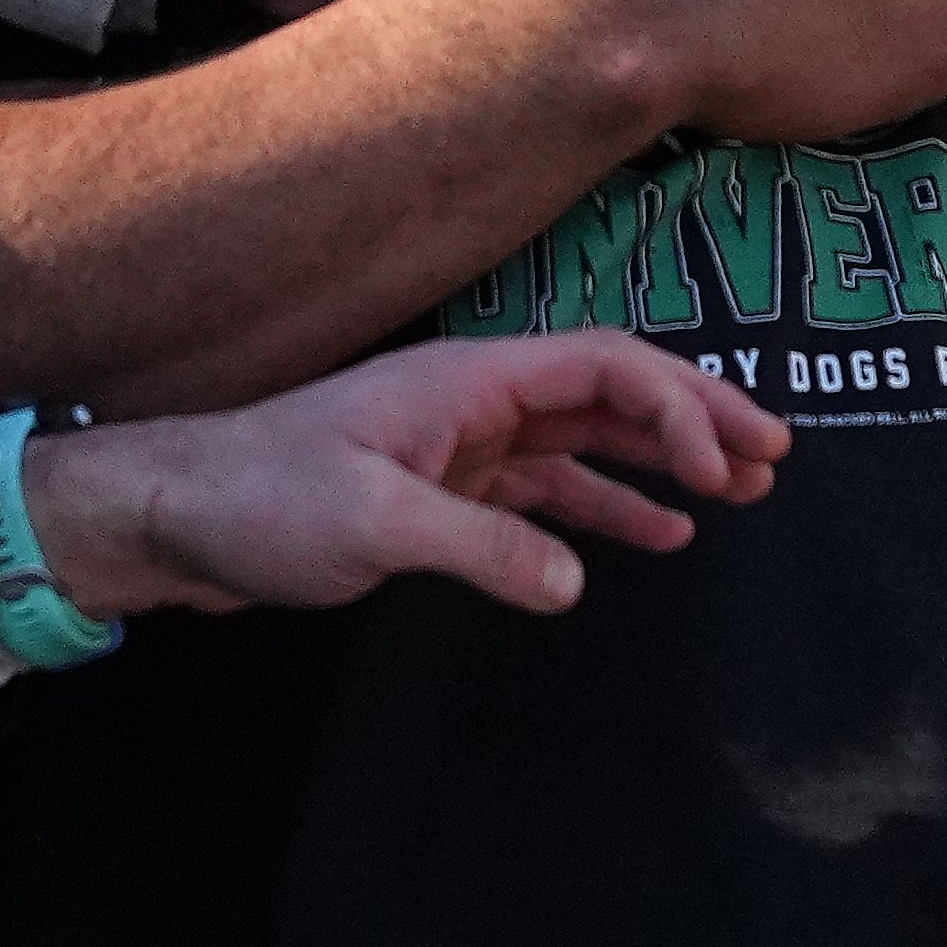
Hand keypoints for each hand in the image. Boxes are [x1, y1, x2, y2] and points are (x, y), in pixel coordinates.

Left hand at [20, 331, 790, 618]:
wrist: (170, 520)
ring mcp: (460, 444)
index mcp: (466, 380)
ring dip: (663, 461)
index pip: (601, 367)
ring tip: (742, 493)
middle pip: (610, 391)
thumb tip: (575, 579)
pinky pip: (547, 490)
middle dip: (695, 418)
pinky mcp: (442, 492)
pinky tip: (656, 535)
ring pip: (587, 440)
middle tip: (776, 458)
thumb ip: (480, 548)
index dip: (677, 406)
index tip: (725, 466)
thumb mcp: (370, 525)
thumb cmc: (256, 501)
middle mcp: (474, 399)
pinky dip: (606, 506)